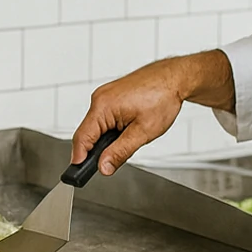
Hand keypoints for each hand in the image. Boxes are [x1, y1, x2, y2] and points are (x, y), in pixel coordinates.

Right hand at [72, 59, 188, 174]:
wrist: (174, 78)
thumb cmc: (162, 97)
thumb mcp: (143, 132)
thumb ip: (120, 152)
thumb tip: (103, 166)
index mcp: (103, 106)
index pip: (82, 138)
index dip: (79, 158)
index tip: (77, 173)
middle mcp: (100, 98)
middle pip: (87, 133)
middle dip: (97, 150)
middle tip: (111, 162)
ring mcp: (104, 96)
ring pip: (96, 126)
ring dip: (106, 139)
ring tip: (128, 139)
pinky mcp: (110, 96)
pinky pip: (103, 118)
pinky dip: (111, 128)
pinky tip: (127, 128)